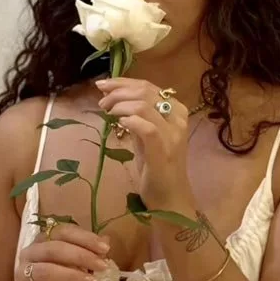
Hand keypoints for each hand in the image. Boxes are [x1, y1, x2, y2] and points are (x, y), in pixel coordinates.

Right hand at [14, 225, 109, 280]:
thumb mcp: (75, 265)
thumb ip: (88, 252)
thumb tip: (106, 241)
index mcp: (42, 240)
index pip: (62, 232)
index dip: (84, 238)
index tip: (105, 248)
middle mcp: (29, 253)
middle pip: (54, 249)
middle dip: (81, 256)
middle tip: (102, 266)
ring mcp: (22, 274)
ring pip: (46, 271)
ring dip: (72, 275)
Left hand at [96, 77, 193, 208]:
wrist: (170, 198)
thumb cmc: (157, 168)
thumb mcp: (146, 137)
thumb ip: (136, 117)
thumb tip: (114, 98)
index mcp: (177, 112)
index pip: (149, 87)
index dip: (123, 82)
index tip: (103, 85)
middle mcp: (177, 120)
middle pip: (145, 92)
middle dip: (118, 91)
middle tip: (102, 100)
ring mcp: (172, 136)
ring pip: (144, 105)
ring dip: (120, 105)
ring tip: (107, 112)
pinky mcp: (163, 151)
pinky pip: (147, 127)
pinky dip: (129, 121)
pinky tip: (119, 124)